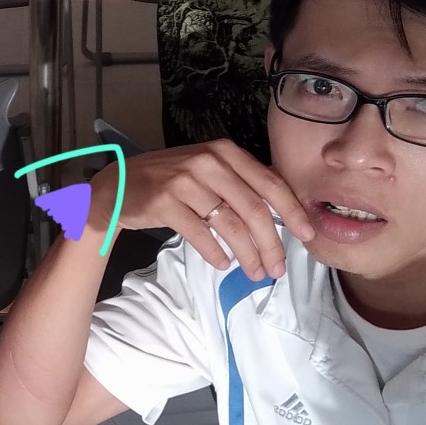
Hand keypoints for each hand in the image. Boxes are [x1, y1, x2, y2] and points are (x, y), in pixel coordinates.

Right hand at [87, 140, 313, 279]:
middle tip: (277, 269)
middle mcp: (207, 162)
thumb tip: (284, 206)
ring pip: (230, 225)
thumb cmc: (169, 180)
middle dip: (271, 244)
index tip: (307, 236)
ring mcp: (185, 181)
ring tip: (255, 273)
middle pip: (253, 209)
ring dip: (247, 254)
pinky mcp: (165, 202)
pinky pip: (200, 234)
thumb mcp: (207, 168)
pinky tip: (224, 264)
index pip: (270, 184)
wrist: (118, 186)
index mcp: (224, 152)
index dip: (292, 212)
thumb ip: (241, 180)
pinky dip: (215, 253)